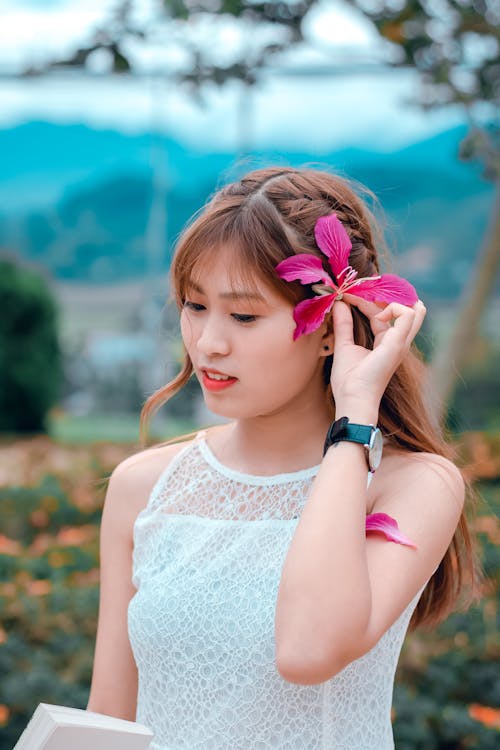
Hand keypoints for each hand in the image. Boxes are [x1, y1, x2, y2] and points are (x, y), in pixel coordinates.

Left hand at [330, 294, 425, 409]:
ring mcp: (400, 343)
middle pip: (401, 309)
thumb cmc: (349, 380)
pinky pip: (408, 314)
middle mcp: (396, 342)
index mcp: (385, 343)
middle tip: (358, 291)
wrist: (352, 397)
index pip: (382, 314)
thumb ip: (343, 324)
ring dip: (390, 298)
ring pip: (413, 310)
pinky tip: (376, 315)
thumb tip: (339, 303)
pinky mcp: (398, 343)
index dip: (366, 302)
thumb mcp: (344, 345)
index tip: (347, 296)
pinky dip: (393, 307)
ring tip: (366, 297)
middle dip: (382, 296)